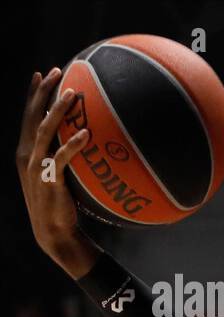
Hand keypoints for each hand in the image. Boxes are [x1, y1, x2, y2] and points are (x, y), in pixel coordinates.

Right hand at [16, 68, 98, 277]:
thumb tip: (91, 140)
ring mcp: (34, 166)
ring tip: (72, 94)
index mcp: (27, 151)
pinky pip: (60, 158)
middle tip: (56, 72)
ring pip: (43, 131)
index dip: (33, 94)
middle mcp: (26, 154)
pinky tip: (86, 134)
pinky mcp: (48, 180)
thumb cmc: (63, 204)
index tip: (42, 72)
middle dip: (41, 92)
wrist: (54, 232)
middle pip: (31, 116)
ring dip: (57, 111)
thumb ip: (67, 157)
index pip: (28, 116)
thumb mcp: (60, 176)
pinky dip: (72, 144)